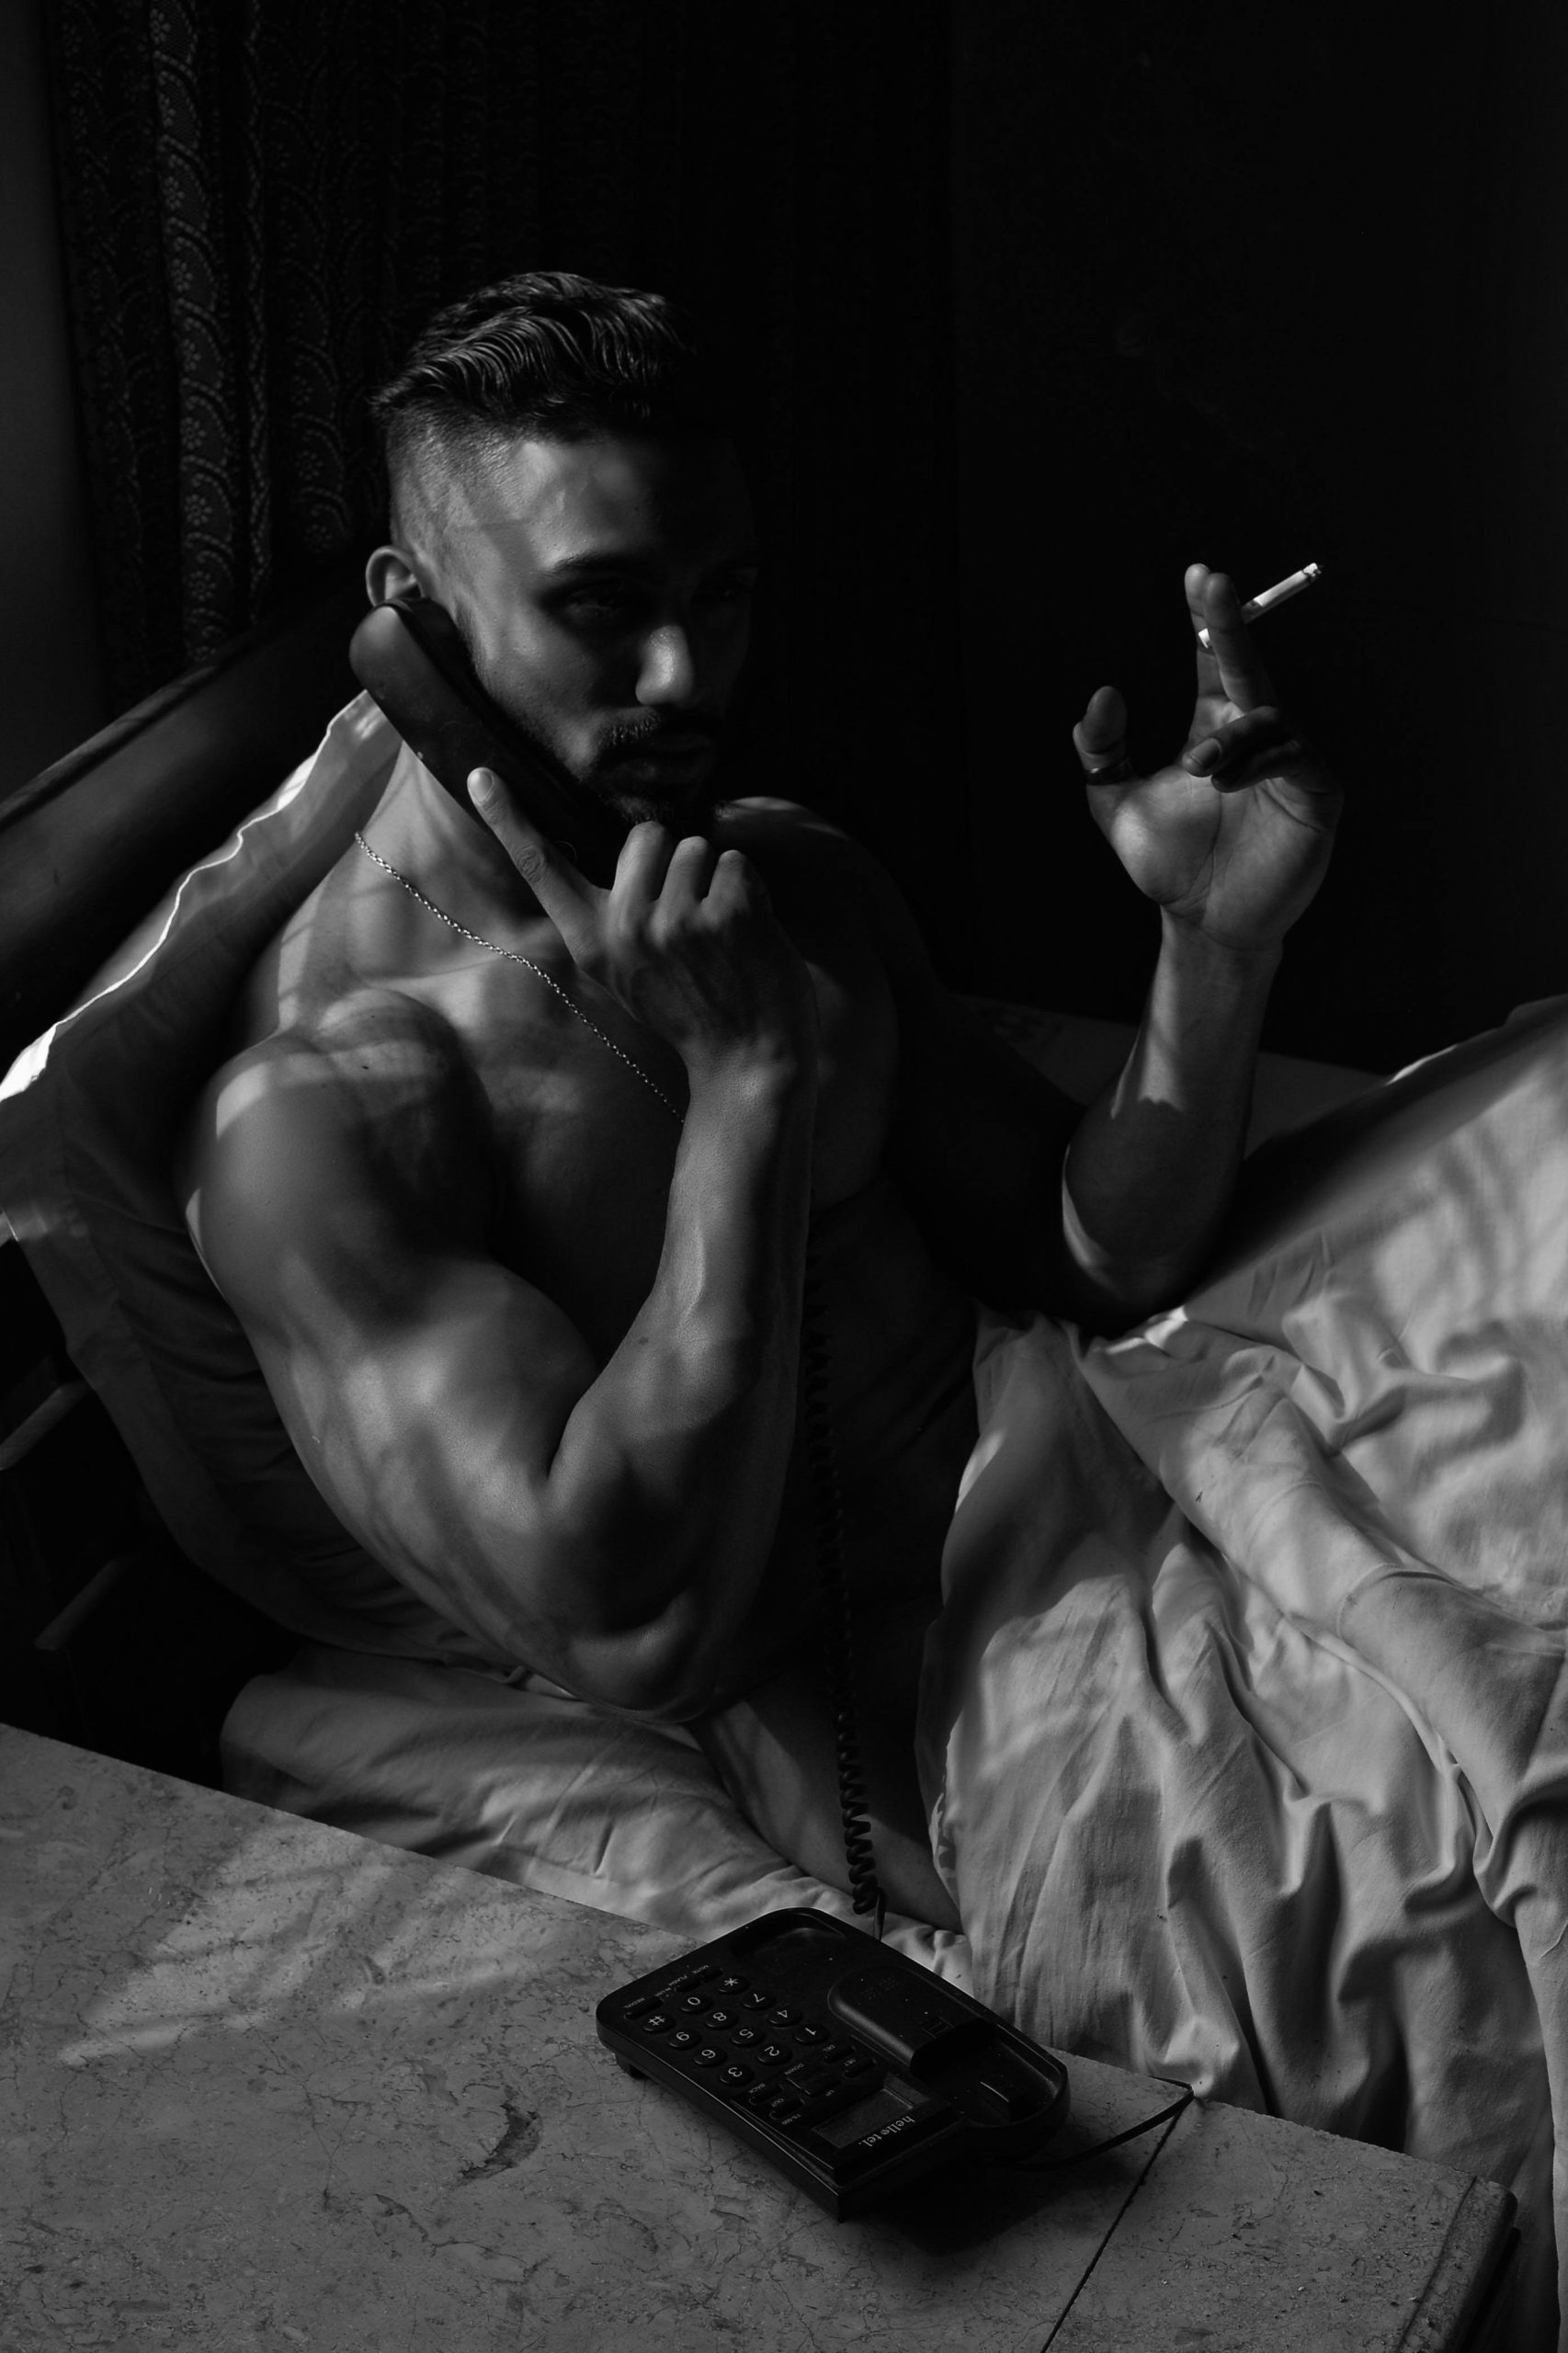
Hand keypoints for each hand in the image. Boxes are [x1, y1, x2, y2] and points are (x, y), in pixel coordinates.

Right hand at [467, 771, 817, 1077]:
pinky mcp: (727, 916)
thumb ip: (608, 920)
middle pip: (644, 834)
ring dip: (714, 879)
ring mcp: (677, 922)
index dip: (508, 819)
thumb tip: (614, 855)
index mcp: (591, 942)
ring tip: (718, 935)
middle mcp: (625, 929)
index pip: (541, 869)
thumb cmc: (688, 1007)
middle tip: (687, 920)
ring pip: (695, 846)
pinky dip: (750, 890)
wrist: (748, 1058)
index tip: (479, 773)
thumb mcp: (625, 973)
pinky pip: (735, 862)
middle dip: (672, 862)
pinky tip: (747, 937)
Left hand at [1073, 564, 1341, 954]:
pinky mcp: (1318, 795)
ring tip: (1198, 767)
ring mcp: (1291, 762)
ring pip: (1268, 719)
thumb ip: (1101, 751)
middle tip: (1215, 583)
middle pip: (1246, 664)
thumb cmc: (1169, 862)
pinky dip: (1260, 764)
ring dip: (1230, 736)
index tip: (1198, 574)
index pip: (1212, 658)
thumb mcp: (1115, 803)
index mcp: (1214, 724)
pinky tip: (1227, 782)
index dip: (1207, 618)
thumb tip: (1102, 694)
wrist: (1204, 922)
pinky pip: (1297, 760)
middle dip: (1230, 623)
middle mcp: (1256, 733)